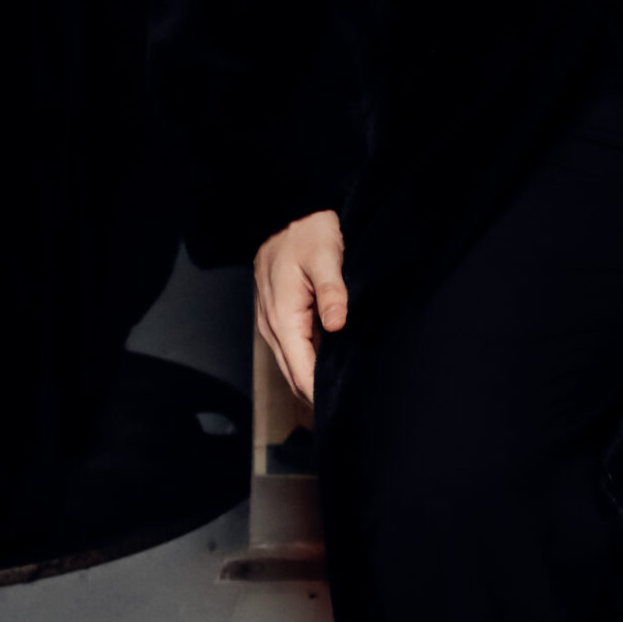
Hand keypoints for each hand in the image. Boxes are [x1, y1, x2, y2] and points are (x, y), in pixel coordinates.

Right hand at [254, 208, 346, 403]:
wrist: (284, 212)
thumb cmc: (305, 231)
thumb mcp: (325, 255)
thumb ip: (332, 291)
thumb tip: (337, 325)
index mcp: (283, 318)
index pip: (301, 371)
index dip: (320, 394)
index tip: (342, 409)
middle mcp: (273, 326)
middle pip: (295, 375)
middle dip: (317, 393)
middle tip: (349, 407)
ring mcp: (273, 322)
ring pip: (292, 363)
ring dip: (312, 379)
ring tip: (342, 391)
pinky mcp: (278, 315)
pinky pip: (292, 348)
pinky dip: (308, 361)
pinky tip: (329, 364)